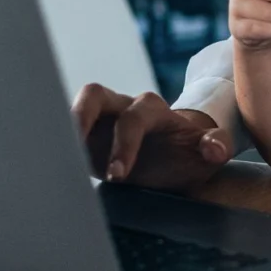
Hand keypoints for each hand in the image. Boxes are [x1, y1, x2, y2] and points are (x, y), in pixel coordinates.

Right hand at [71, 83, 233, 190]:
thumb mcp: (206, 152)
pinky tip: (54, 169)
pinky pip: (66, 133)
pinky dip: (59, 146)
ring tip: (59, 161)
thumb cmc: (188, 153)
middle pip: (94, 94)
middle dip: (81, 118)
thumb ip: (216, 146)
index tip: (118, 176)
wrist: (174, 159)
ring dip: (65, 130)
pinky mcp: (86, 138)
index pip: (133, 117)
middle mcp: (122, 108)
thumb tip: (215, 147)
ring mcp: (100, 121)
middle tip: (75, 154)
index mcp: (152, 110)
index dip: (124, 143)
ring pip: (74, 108)